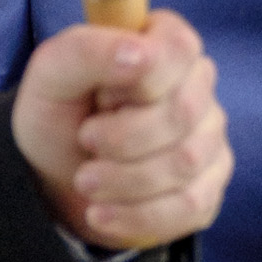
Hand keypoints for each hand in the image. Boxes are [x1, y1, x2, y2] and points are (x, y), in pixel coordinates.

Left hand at [11, 11, 231, 249]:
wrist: (56, 178)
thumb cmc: (60, 116)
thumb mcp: (51, 75)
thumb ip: (87, 50)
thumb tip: (140, 53)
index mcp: (165, 46)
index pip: (178, 50)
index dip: (138, 81)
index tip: (99, 100)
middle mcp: (198, 90)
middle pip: (184, 113)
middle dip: (122, 138)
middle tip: (85, 141)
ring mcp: (210, 142)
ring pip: (185, 163)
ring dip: (122, 180)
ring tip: (86, 181)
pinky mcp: (209, 189)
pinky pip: (190, 206)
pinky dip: (137, 214)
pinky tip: (105, 213)